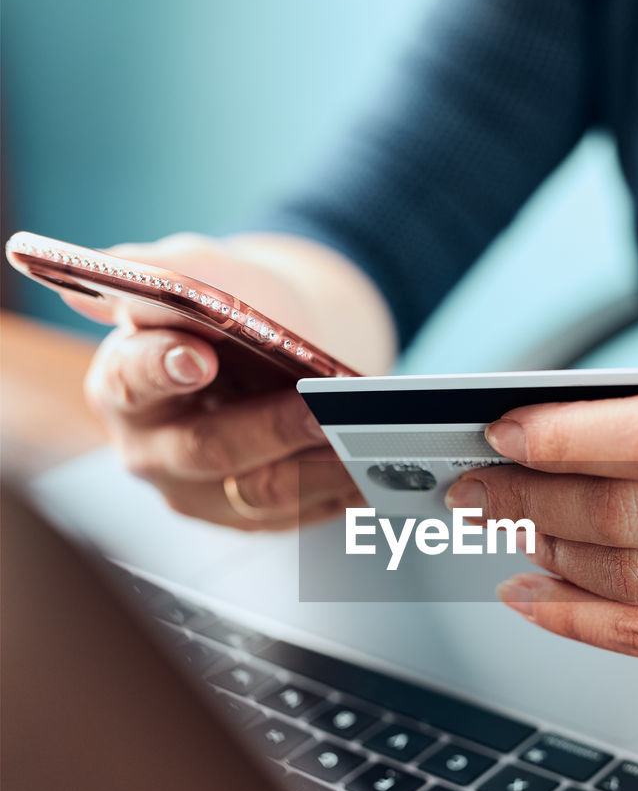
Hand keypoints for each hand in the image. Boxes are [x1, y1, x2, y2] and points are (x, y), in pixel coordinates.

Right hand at [74, 233, 389, 528]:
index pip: (129, 380)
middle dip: (268, 427)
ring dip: (317, 469)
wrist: (276, 345)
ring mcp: (198, 493)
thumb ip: (160, 273)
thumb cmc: (231, 306)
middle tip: (318, 407)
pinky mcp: (247, 518)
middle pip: (206, 447)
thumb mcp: (199, 272)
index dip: (161, 368)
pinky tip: (375, 469)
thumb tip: (109, 281)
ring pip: (260, 492)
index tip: (198, 357)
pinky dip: (338, 491)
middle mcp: (150, 450)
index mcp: (120, 383)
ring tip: (361, 442)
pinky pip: (299, 514)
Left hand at [447, 362, 637, 692]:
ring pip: (630, 584)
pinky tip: (534, 596)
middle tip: (481, 488)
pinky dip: (575, 620)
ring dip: (548, 557)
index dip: (567, 438)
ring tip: (510, 531)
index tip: (504, 434)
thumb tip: (564, 431)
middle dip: (532, 501)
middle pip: (631, 516)